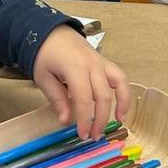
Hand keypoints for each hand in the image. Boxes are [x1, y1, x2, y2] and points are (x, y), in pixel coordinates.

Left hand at [30, 25, 131, 139]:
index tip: (82, 134)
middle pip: (103, 95)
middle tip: (94, 136)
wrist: (50, 31)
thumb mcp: (43, 77)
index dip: (84, 119)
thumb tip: (66, 121)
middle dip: (100, 119)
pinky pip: (119, 77)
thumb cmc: (44, 53)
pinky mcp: (104, 62)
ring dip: (120, 104)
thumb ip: (57, 98)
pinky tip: (122, 108)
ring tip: (117, 122)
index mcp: (74, 67)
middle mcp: (92, 64)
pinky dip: (124, 92)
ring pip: (118, 84)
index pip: (83, 99)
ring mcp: (101, 61)